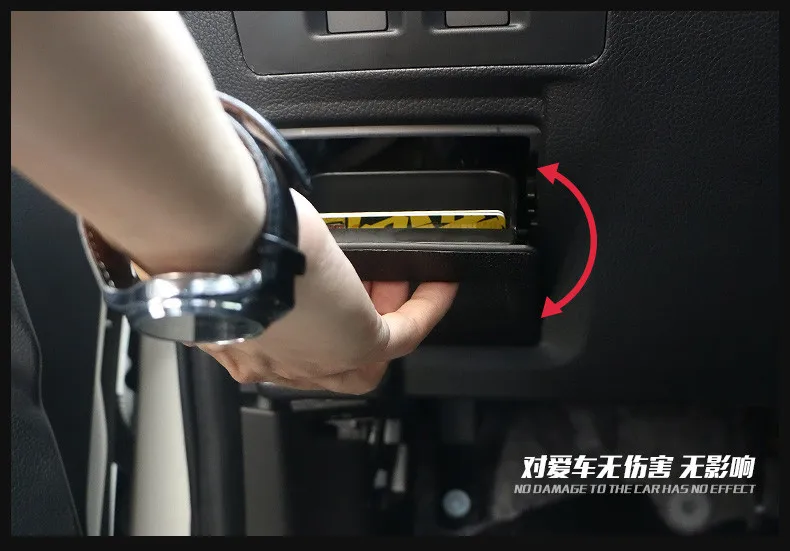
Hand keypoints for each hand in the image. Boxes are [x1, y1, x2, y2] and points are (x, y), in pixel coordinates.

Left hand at [198, 191, 457, 394]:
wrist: (215, 246)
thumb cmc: (205, 245)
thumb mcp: (220, 254)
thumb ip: (230, 257)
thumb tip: (243, 233)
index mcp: (237, 340)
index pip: (283, 342)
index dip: (311, 313)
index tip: (326, 283)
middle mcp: (276, 360)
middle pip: (329, 360)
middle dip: (350, 320)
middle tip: (368, 281)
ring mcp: (316, 359)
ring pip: (364, 357)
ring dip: (385, 316)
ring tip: (399, 280)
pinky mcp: (355, 344)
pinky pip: (403, 334)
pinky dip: (424, 310)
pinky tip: (436, 286)